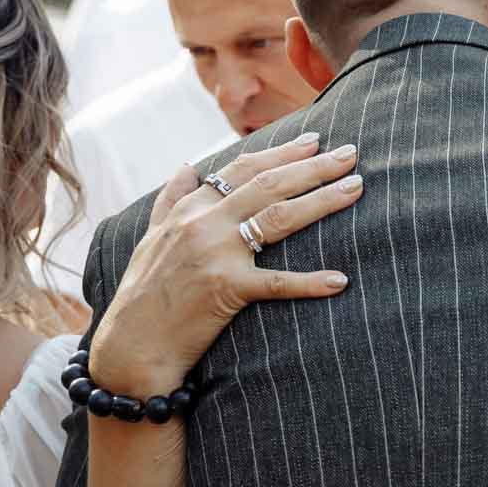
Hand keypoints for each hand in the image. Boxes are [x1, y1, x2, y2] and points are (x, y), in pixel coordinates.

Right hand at [91, 134, 364, 394]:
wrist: (131, 346)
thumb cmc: (144, 293)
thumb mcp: (150, 237)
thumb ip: (171, 199)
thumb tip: (188, 164)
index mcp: (189, 209)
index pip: (243, 169)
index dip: (281, 151)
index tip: (315, 140)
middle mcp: (203, 224)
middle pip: (269, 184)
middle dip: (314, 166)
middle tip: (350, 153)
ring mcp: (215, 254)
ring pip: (279, 217)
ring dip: (323, 200)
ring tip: (356, 187)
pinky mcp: (225, 290)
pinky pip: (277, 282)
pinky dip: (311, 282)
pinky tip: (341, 279)